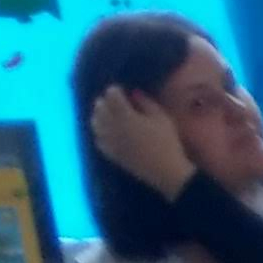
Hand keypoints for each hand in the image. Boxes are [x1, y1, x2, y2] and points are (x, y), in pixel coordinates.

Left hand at [90, 84, 195, 199]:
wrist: (166, 172)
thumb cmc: (167, 143)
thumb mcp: (161, 118)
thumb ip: (145, 102)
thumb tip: (133, 93)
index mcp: (125, 115)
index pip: (111, 94)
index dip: (116, 90)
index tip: (123, 92)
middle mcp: (113, 126)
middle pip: (99, 105)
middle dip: (106, 101)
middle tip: (117, 102)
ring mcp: (110, 140)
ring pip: (95, 122)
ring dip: (101, 115)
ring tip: (110, 115)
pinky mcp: (111, 153)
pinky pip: (98, 139)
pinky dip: (101, 133)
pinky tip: (109, 132)